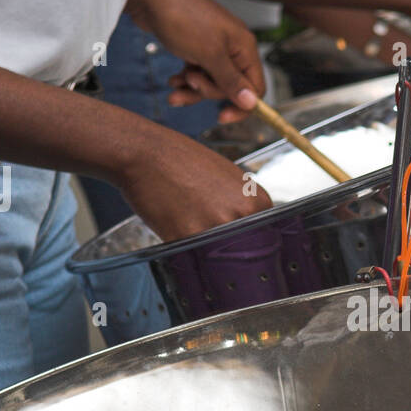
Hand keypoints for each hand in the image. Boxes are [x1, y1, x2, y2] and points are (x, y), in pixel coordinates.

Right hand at [118, 129, 271, 240]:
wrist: (146, 152)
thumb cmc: (183, 160)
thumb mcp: (228, 176)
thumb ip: (242, 205)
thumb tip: (250, 233)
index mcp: (257, 201)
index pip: (264, 238)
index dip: (248, 243)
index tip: (238, 244)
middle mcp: (241, 215)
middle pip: (243, 252)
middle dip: (228, 250)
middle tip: (208, 235)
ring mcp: (216, 227)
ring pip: (217, 257)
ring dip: (205, 251)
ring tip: (188, 222)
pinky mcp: (187, 237)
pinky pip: (191, 255)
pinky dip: (183, 246)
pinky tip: (174, 223)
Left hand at [126, 0, 264, 118]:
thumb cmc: (181, 17)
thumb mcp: (209, 54)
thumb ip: (231, 81)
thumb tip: (252, 103)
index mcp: (243, 46)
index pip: (255, 87)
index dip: (241, 105)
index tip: (221, 116)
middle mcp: (232, 47)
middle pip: (230, 87)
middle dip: (207, 91)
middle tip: (190, 80)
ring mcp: (213, 47)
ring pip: (211, 83)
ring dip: (193, 89)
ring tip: (175, 86)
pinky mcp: (196, 47)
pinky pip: (197, 73)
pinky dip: (185, 80)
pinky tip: (172, 80)